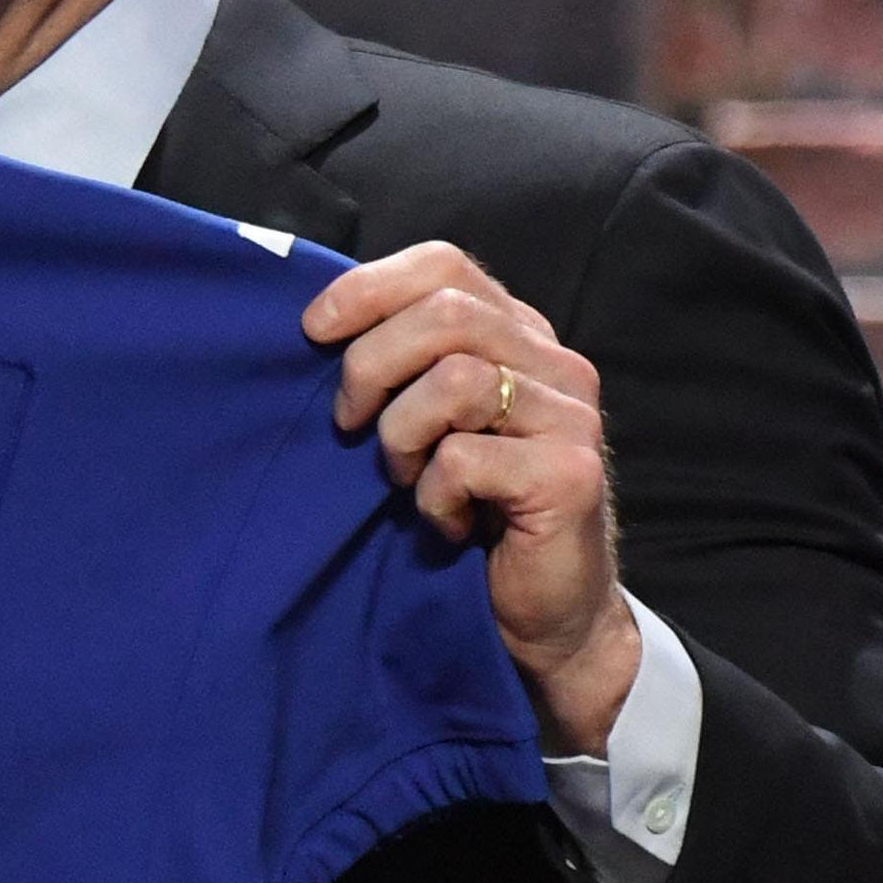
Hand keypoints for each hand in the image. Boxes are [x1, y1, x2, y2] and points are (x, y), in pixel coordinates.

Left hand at [304, 241, 641, 755]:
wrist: (544, 617)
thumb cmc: (471, 515)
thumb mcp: (428, 425)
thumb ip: (402, 366)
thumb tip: (315, 323)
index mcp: (518, 336)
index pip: (445, 265)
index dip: (369, 287)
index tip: (311, 330)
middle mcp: (555, 364)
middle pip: (445, 314)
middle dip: (370, 366)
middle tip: (348, 424)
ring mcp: (571, 417)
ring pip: (455, 379)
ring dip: (400, 436)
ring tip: (404, 479)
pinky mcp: (571, 474)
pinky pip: (465, 457)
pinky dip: (432, 494)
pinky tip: (443, 522)